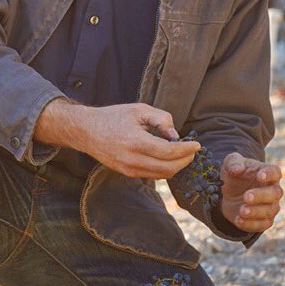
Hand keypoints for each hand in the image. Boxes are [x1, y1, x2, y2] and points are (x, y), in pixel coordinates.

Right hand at [34, 99, 199, 179]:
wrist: (87, 131)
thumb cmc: (114, 117)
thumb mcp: (138, 110)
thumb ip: (160, 119)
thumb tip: (176, 135)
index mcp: (135, 141)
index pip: (169, 152)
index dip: (186, 150)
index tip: (197, 145)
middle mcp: (132, 160)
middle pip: (169, 168)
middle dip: (185, 160)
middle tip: (192, 151)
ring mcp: (128, 170)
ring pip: (162, 175)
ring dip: (176, 166)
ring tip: (182, 154)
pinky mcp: (127, 174)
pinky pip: (152, 175)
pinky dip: (164, 169)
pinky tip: (167, 158)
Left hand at [216, 153, 282, 233]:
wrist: (228, 193)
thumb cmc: (235, 174)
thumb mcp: (230, 163)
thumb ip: (233, 162)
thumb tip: (237, 169)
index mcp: (268, 173)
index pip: (275, 172)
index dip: (269, 174)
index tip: (259, 176)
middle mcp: (273, 190)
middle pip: (275, 193)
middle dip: (261, 196)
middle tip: (246, 197)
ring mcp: (270, 206)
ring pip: (270, 211)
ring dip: (256, 212)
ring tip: (242, 210)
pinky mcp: (264, 220)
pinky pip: (262, 225)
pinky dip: (251, 224)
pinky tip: (239, 220)